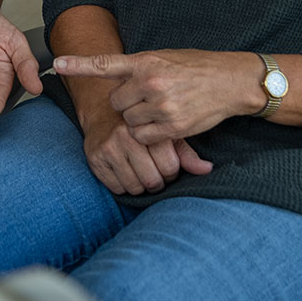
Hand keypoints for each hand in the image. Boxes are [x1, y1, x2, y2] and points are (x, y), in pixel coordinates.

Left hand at [55, 49, 252, 143]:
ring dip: (139, 119)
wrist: (229, 82)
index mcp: (145, 61)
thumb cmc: (195, 67)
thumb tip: (116, 76)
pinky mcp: (172, 127)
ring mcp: (161, 106)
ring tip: (161, 107)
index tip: (57, 63)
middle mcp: (150, 82)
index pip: (105, 63)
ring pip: (129, 122)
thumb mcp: (164, 57)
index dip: (79, 64)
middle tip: (147, 96)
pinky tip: (167, 121)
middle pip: (116, 102)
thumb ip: (139, 67)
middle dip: (126, 103)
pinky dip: (150, 134)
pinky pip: (145, 137)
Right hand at [80, 101, 211, 194]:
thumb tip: (207, 169)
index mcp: (147, 125)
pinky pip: (117, 189)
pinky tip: (123, 170)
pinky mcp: (94, 158)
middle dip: (157, 181)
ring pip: (135, 187)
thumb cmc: (140, 124)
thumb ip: (185, 152)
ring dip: (140, 185)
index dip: (171, 171)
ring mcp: (108, 147)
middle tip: (153, 170)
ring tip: (139, 170)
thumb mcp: (163, 132)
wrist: (102, 111)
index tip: (166, 164)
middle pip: (152, 180)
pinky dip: (123, 186)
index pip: (170, 167)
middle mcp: (125, 134)